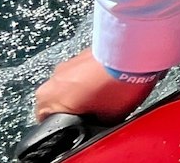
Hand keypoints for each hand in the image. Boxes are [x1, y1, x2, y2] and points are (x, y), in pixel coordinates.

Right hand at [33, 49, 156, 124]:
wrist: (133, 53)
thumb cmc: (115, 86)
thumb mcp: (106, 120)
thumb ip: (94, 125)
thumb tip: (99, 124)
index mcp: (47, 99)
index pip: (48, 122)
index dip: (69, 128)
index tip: (86, 126)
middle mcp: (52, 79)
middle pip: (61, 102)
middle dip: (78, 107)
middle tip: (99, 111)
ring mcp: (68, 63)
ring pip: (73, 85)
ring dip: (86, 90)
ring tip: (109, 93)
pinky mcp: (84, 52)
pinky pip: (86, 71)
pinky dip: (95, 76)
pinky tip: (112, 80)